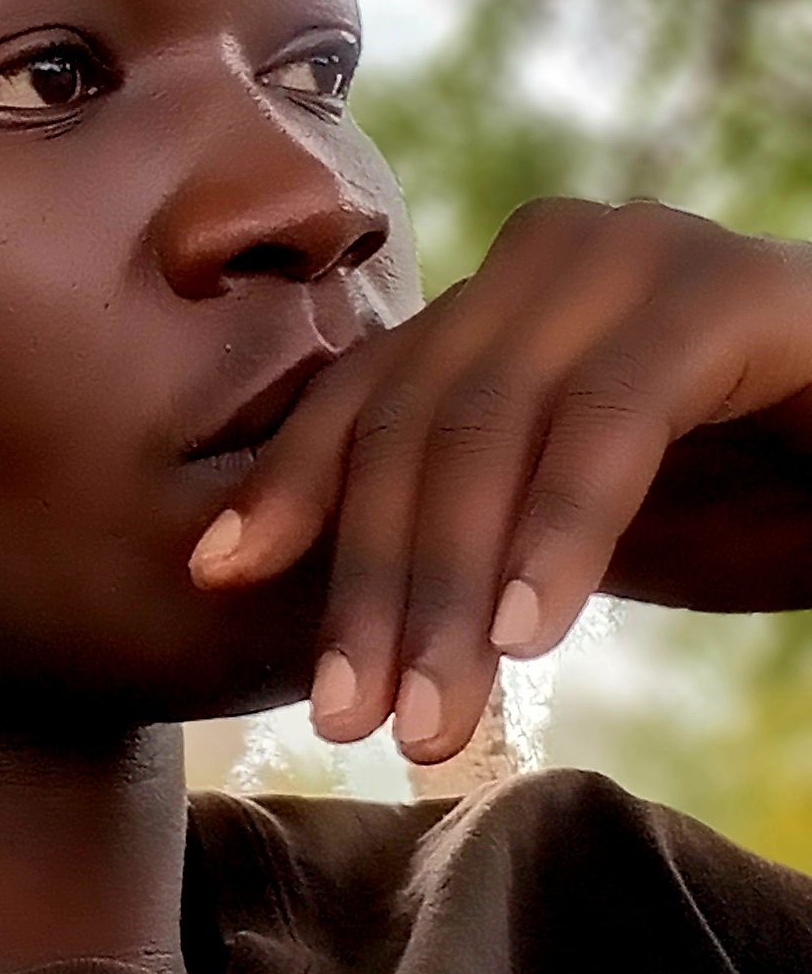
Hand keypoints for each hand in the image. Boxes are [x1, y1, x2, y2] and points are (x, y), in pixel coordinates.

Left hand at [187, 198, 811, 764]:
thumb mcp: (582, 525)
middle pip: (417, 420)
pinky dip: (561, 530)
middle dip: (377, 583)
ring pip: (495, 423)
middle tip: (355, 720)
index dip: (287, 483)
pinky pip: (613, 417)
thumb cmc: (761, 490)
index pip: (365, 391)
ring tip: (436, 716)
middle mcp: (557, 254)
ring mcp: (644, 257)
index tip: (215, 581)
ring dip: (455, 585)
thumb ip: (477, 533)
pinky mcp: (732, 296)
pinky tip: (533, 634)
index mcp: (507, 297)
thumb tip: (343, 621)